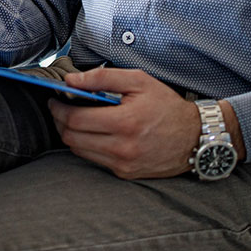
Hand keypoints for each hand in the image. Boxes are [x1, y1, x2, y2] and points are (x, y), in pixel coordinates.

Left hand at [49, 69, 237, 179]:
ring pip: (80, 151)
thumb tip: (71, 80)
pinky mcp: (126, 173)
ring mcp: (124, 164)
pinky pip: (95, 160)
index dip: (59, 109)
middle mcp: (122, 148)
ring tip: (74, 119)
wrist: (195, 137)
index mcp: (124, 123)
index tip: (54, 99)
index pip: (76, 120)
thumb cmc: (167, 105)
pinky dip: (87, 146)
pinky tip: (92, 132)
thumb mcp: (138, 81)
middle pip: (73, 138)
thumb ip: (102, 77)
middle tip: (59, 108)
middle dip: (60, 121)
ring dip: (71, 135)